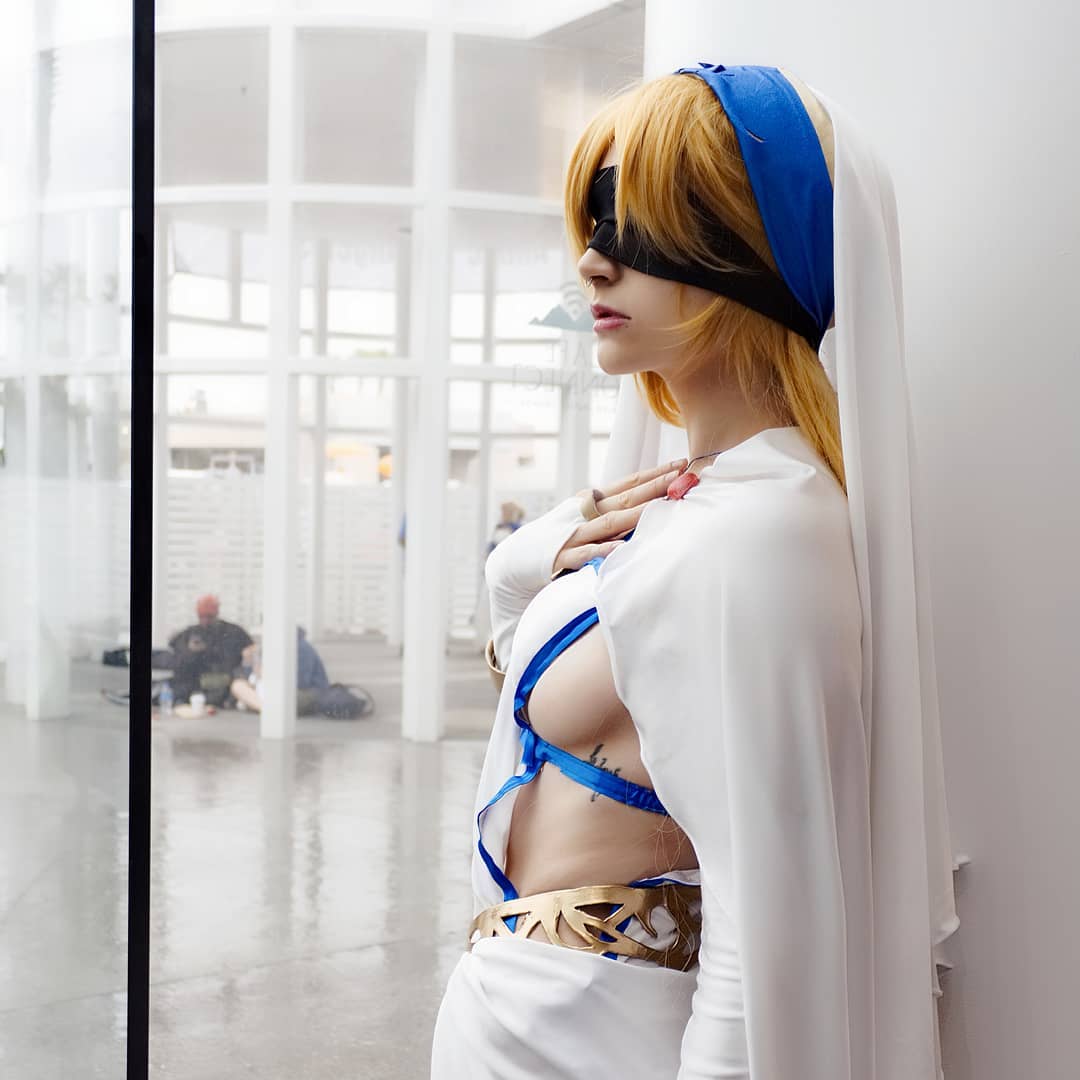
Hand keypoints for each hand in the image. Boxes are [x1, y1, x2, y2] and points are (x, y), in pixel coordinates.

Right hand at [551, 457, 688, 576]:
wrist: (518, 558)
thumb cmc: (559, 537)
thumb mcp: (582, 517)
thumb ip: (609, 510)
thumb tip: (644, 503)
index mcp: (590, 500)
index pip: (627, 484)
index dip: (653, 474)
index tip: (679, 463)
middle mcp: (584, 513)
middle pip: (625, 498)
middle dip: (654, 486)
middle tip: (680, 473)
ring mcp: (574, 534)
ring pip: (610, 522)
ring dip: (637, 512)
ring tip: (662, 503)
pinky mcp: (564, 557)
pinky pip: (587, 553)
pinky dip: (604, 549)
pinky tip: (622, 547)